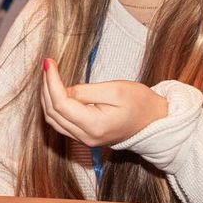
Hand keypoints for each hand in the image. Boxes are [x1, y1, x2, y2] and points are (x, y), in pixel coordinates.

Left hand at [40, 58, 167, 147]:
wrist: (155, 122)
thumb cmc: (140, 103)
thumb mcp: (115, 90)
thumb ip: (85, 91)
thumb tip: (63, 89)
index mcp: (94, 126)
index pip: (61, 104)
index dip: (51, 82)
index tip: (49, 63)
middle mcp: (86, 137)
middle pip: (53, 112)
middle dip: (46, 87)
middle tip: (47, 66)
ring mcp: (84, 139)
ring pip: (54, 119)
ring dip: (47, 97)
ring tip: (48, 75)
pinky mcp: (84, 137)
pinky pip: (61, 123)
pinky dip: (54, 106)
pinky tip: (55, 90)